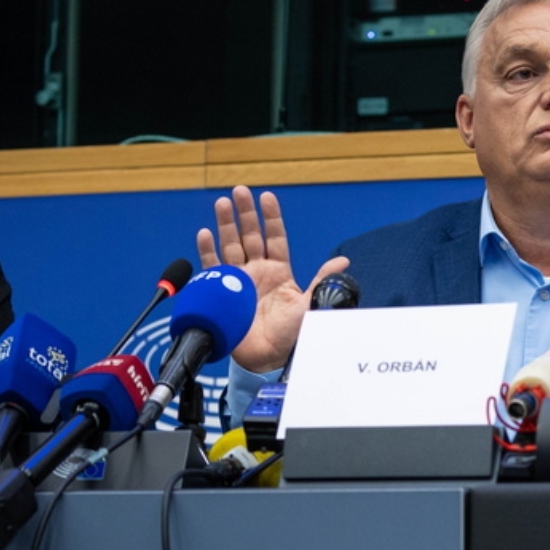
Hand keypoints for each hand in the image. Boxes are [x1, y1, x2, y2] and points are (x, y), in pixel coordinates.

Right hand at [196, 185, 348, 372]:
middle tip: (239, 191)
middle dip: (245, 213)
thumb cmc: (291, 334)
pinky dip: (207, 250)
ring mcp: (238, 280)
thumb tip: (343, 261)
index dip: (271, 218)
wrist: (267, 358)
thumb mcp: (311, 303)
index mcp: (279, 271)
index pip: (275, 237)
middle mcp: (257, 272)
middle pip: (249, 235)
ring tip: (222, 202)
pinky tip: (206, 233)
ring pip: (230, 245)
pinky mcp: (222, 292)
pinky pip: (212, 267)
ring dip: (225, 224)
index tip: (267, 196)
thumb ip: (322, 280)